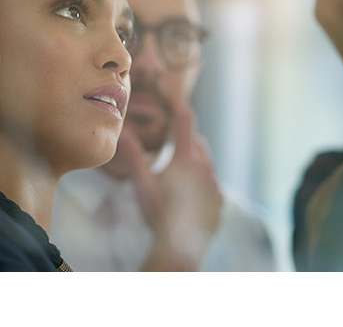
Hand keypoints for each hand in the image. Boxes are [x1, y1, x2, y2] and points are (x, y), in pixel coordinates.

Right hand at [116, 98, 221, 269]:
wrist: (180, 246)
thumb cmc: (158, 212)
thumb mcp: (141, 183)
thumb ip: (133, 156)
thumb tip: (122, 132)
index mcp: (186, 158)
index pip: (185, 121)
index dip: (179, 105)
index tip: (173, 97)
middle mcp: (206, 166)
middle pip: (197, 142)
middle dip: (185, 139)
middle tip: (170, 144)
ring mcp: (215, 184)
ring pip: (206, 162)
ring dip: (194, 161)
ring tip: (177, 173)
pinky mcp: (220, 201)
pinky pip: (212, 183)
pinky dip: (201, 182)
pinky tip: (188, 194)